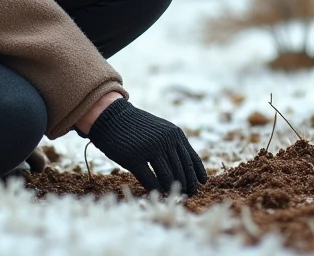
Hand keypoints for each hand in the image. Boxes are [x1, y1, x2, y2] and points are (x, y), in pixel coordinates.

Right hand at [85, 98, 207, 195]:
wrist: (112, 117)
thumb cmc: (137, 127)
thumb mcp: (161, 129)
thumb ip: (174, 143)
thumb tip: (188, 167)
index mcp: (174, 134)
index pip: (191, 159)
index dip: (197, 174)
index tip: (201, 184)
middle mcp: (165, 141)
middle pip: (182, 171)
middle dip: (187, 185)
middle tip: (188, 194)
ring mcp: (150, 149)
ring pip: (168, 177)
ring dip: (172, 189)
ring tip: (173, 195)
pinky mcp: (134, 158)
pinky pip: (150, 180)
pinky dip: (156, 189)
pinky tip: (157, 193)